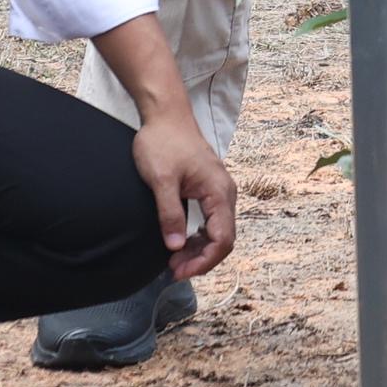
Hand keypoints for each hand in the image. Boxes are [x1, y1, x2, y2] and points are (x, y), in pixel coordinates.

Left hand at [132, 107, 237, 278]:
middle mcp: (225, 193)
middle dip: (201, 260)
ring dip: (199, 250)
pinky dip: (198, 237)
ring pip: (218, 232)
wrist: (166, 115)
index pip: (223, 239)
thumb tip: (175, 246)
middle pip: (224, 239)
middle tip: (174, 270)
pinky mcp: (209, 190)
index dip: (204, 261)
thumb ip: (170, 213)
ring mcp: (219, 191)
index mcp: (219, 191)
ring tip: (174, 261)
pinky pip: (211, 221)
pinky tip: (179, 243)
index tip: (179, 271)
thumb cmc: (163, 142)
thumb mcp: (161, 180)